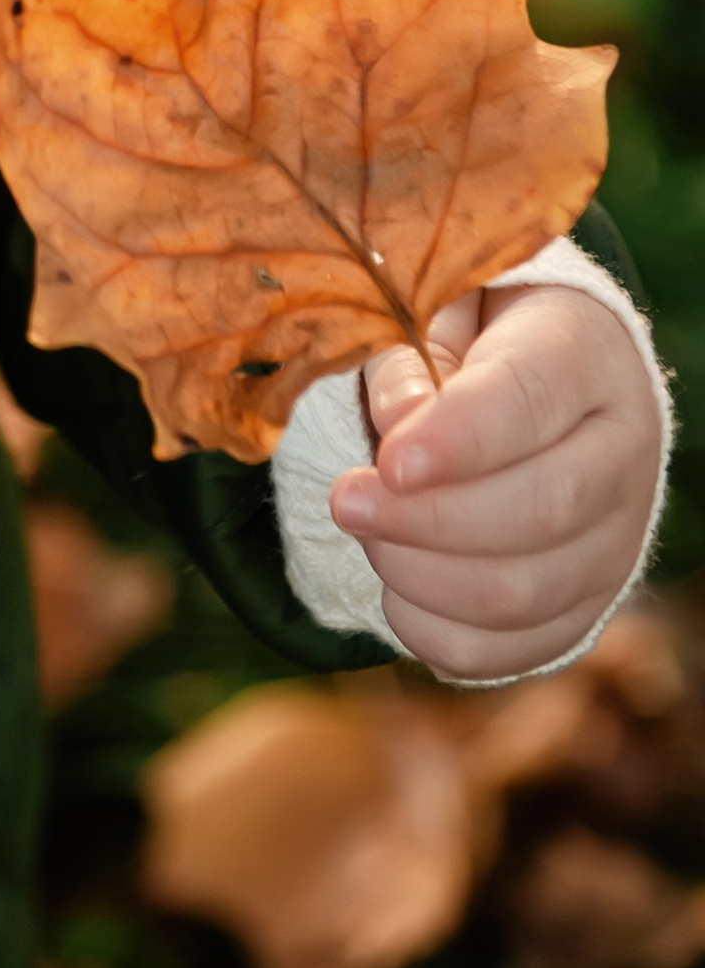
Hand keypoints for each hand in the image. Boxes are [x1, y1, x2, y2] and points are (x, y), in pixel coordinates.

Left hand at [329, 279, 661, 681]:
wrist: (546, 387)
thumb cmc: (473, 341)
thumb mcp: (437, 315)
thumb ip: (411, 361)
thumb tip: (398, 428)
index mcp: (587, 357)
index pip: (533, 397)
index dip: (459, 438)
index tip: (389, 461)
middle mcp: (623, 455)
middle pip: (541, 510)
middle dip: (425, 518)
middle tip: (345, 501)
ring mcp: (616, 542)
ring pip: (526, 592)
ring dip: (422, 577)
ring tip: (366, 536)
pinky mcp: (588, 608)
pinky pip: (514, 652)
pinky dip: (439, 634)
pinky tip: (395, 589)